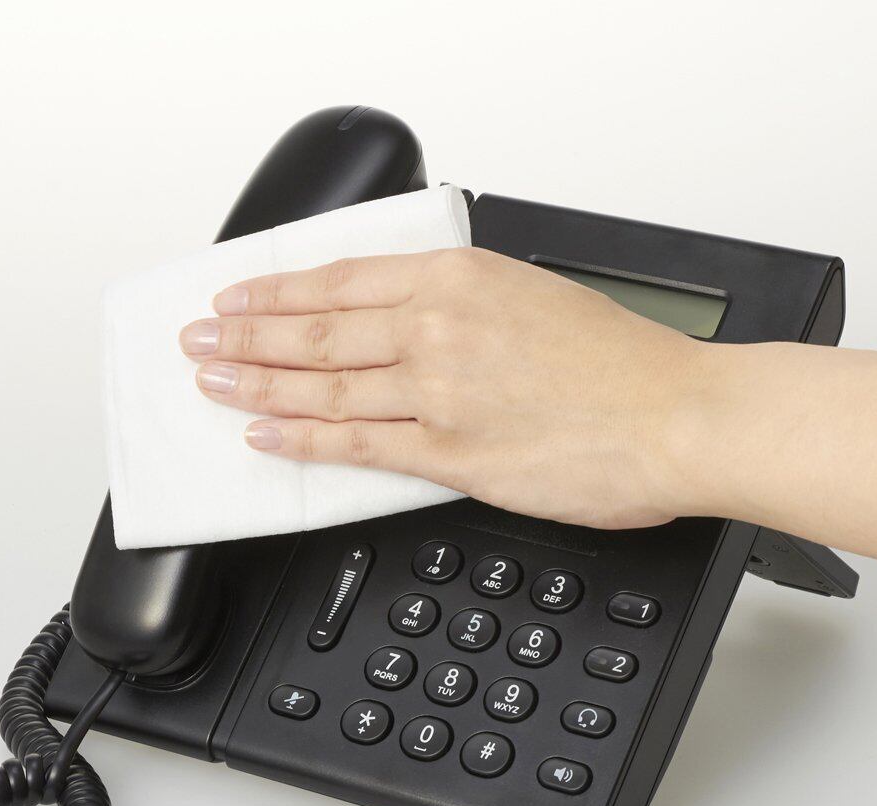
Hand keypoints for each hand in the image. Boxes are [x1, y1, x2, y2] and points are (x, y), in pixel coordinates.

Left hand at [179, 247, 706, 528]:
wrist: (676, 416)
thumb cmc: (621, 361)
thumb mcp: (531, 296)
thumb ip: (461, 305)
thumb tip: (407, 319)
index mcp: (458, 279)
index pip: (339, 281)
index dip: (276, 292)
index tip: (236, 298)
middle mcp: (438, 328)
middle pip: (315, 331)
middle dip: (245, 336)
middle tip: (200, 340)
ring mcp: (439, 392)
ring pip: (323, 386)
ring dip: (257, 384)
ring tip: (214, 383)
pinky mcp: (450, 453)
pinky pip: (357, 445)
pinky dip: (303, 440)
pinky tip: (266, 435)